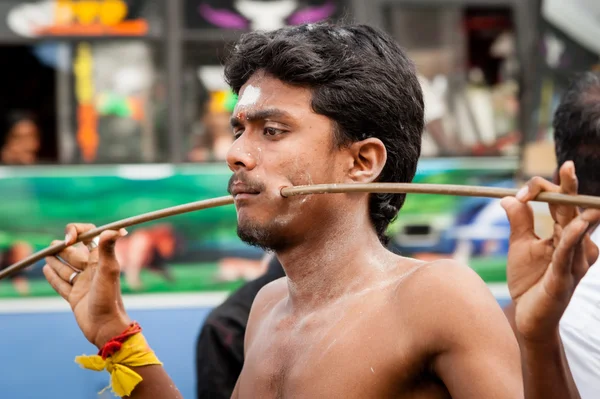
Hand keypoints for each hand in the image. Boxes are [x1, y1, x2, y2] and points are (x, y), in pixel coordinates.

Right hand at [43, 223, 131, 348]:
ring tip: (47, 253)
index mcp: (100, 261)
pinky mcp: (75, 298)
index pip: (90, 238)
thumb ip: (108, 249)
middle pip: (74, 253)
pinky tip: (46, 270)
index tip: (68, 239)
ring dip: (56, 260)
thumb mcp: (108, 271)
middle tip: (53, 244)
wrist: (106, 326)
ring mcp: (83, 284)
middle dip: (64, 247)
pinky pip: (62, 285)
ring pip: (66, 268)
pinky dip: (53, 277)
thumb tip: (117, 229)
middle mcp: (92, 271)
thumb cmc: (108, 298)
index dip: (78, 233)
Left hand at [501, 161, 599, 342]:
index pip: (559, 202)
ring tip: (580, 199)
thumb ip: (519, 221)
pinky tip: (575, 227)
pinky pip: (568, 257)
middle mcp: (574, 245)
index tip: (520, 193)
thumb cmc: (528, 280)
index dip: (540, 191)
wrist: (527, 316)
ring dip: (576, 214)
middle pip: (573, 211)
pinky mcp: (564, 279)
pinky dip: (570, 240)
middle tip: (567, 167)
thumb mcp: (519, 245)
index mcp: (563, 234)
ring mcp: (573, 262)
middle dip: (569, 188)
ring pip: (576, 232)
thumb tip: (507, 197)